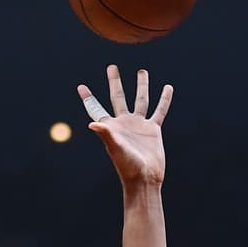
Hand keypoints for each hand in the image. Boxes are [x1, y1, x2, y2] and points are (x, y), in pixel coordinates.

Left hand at [77, 65, 173, 185]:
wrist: (145, 179)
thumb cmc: (127, 166)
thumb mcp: (115, 148)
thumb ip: (106, 134)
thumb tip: (92, 124)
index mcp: (111, 127)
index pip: (97, 108)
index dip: (88, 98)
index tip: (80, 87)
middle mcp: (124, 123)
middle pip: (118, 97)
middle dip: (115, 82)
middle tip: (112, 67)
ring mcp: (139, 125)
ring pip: (140, 100)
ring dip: (141, 86)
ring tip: (142, 71)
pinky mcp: (153, 130)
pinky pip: (159, 111)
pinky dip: (164, 100)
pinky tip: (167, 88)